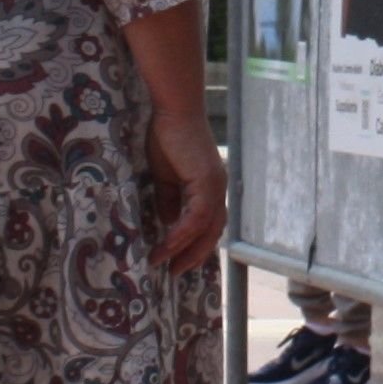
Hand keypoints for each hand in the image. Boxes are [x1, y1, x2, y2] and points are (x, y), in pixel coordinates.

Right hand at [145, 107, 226, 274]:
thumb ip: (169, 201)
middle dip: (195, 254)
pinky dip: (181, 234)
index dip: (195, 244)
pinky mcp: (207, 182)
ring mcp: (215, 185)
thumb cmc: (167, 137)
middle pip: (213, 232)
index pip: (209, 224)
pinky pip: (197, 217)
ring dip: (185, 249)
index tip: (177, 261)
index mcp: (210, 187)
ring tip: (164, 263)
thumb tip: (168, 224)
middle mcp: (218, 188)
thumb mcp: (165, 177)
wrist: (173, 111)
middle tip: (175, 272)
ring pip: (206, 228)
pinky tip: (166, 245)